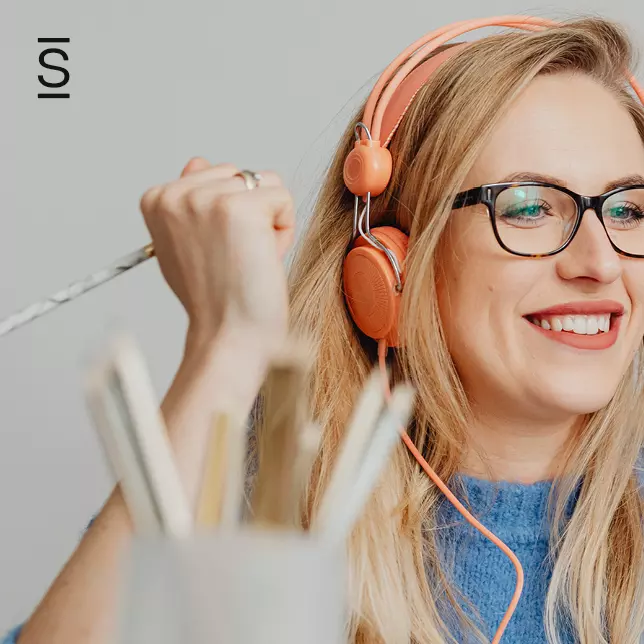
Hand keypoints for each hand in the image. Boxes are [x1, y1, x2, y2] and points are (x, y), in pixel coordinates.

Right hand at [139, 158, 295, 356]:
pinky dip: (283, 231)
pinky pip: (283, 199)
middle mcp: (176, 194)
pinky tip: (263, 258)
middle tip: (235, 258)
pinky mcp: (240, 208)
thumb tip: (199, 161)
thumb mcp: (186, 244)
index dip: (228, 218)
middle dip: (250, 214)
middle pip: (241, 176)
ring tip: (248, 258)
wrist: (228, 335)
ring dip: (268, 222)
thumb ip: (191, 203)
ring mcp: (206, 199)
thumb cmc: (214, 299)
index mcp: (158, 199)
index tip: (216, 253)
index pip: (216, 177)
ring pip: (265, 184)